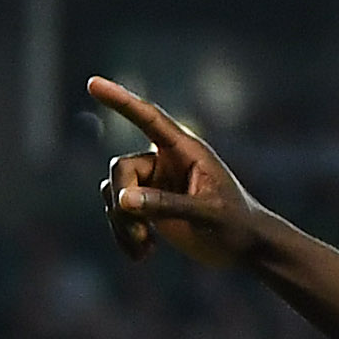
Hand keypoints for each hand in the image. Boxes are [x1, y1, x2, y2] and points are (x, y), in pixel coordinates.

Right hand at [91, 78, 274, 271]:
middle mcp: (165, 160)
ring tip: (144, 250)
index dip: (121, 101)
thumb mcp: (207, 214)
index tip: (93, 83)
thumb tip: (123, 201)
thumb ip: (168, 205)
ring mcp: (154, 182)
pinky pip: (118, 211)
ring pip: (114, 192)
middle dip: (123, 202)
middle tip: (139, 232)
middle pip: (122, 169)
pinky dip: (123, 233)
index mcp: (186, 150)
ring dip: (122, 223)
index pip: (148, 119)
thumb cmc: (236, 224)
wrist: (244, 247)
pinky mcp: (147, 204)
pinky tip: (142, 255)